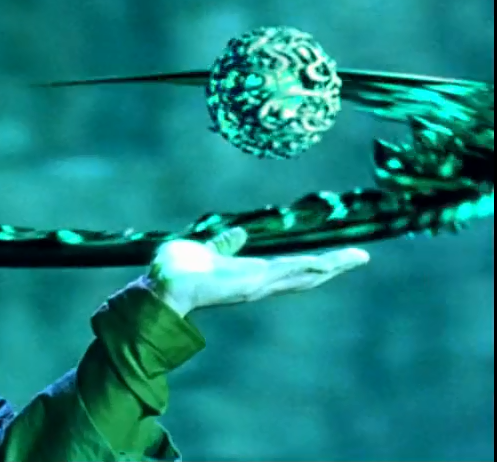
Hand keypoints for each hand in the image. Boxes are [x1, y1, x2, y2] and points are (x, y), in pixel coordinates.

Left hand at [144, 228, 369, 316]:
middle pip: (304, 275)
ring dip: (331, 265)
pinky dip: (310, 267)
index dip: (312, 265)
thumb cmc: (177, 272)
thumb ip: (223, 246)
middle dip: (332, 266)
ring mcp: (258, 284)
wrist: (162, 286)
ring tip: (357, 257)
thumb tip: (237, 235)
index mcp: (248, 274)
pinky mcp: (253, 281)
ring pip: (303, 275)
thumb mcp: (205, 251)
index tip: (334, 259)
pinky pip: (287, 272)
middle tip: (360, 257)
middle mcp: (258, 283)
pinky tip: (331, 261)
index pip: (288, 269)